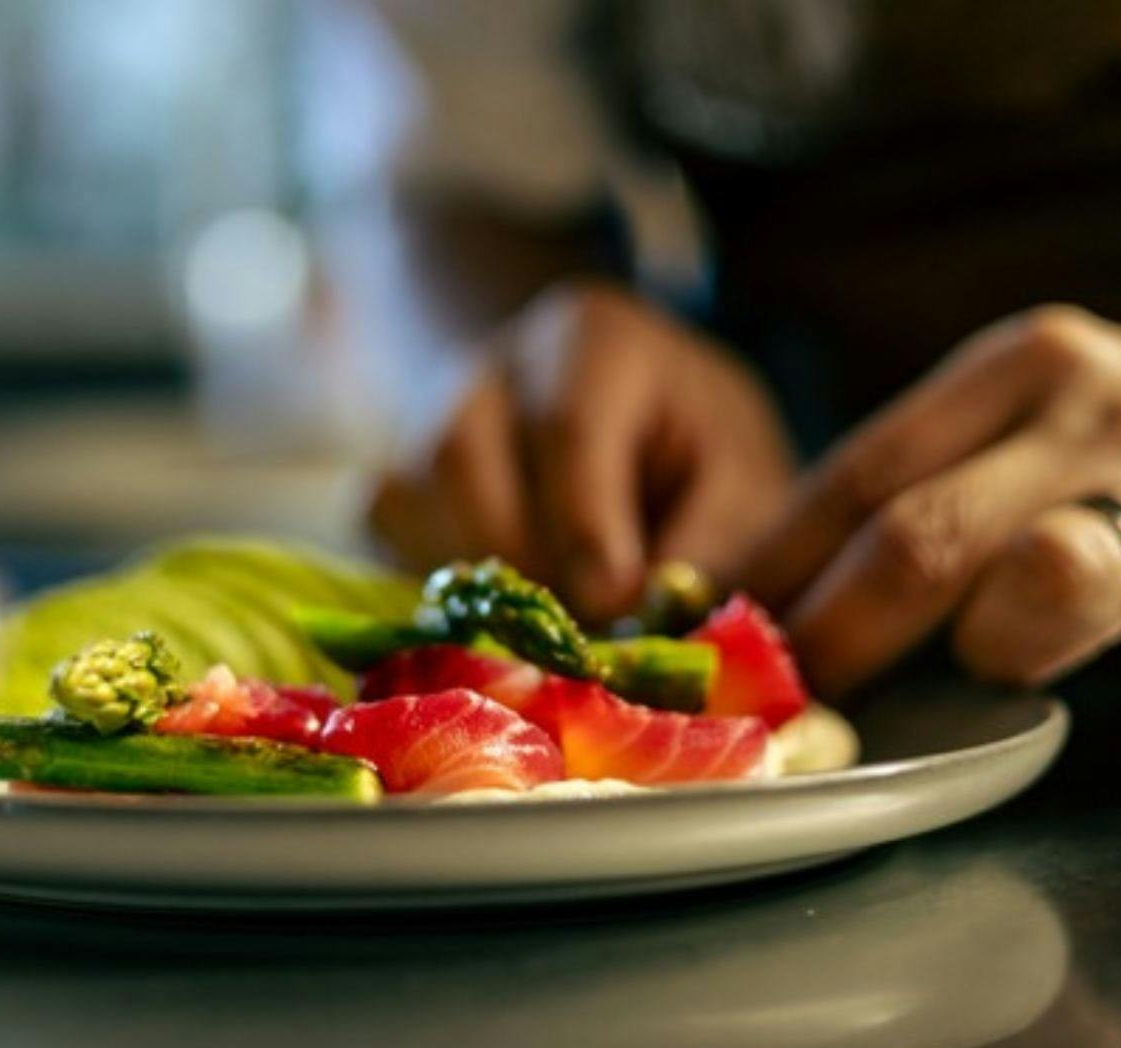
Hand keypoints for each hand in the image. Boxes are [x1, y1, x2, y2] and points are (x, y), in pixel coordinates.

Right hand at [371, 284, 794, 622]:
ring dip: (471, 582)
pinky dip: (430, 589)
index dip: (585, 528)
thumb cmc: (699, 460)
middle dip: (524, 562)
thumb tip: (648, 622)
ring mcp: (425, 418)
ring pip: (405, 501)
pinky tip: (497, 617)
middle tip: (580, 633)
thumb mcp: (743, 484)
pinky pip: (377, 534)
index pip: (566, 427)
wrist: (640, 431)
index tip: (615, 604)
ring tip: (543, 627)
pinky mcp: (390, 480)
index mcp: (593, 340)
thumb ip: (713, 543)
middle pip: (462, 459)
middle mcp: (492, 365)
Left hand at [743, 306, 1120, 718]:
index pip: (857, 477)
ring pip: (1048, 577)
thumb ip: (927, 496)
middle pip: (920, 535)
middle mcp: (1096, 405)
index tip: (721, 639)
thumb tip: (770, 596)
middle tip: (795, 703)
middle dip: (838, 638)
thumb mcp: (1031, 440)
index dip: (776, 572)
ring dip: (998, 647)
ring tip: (1005, 663)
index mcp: (1018, 369)